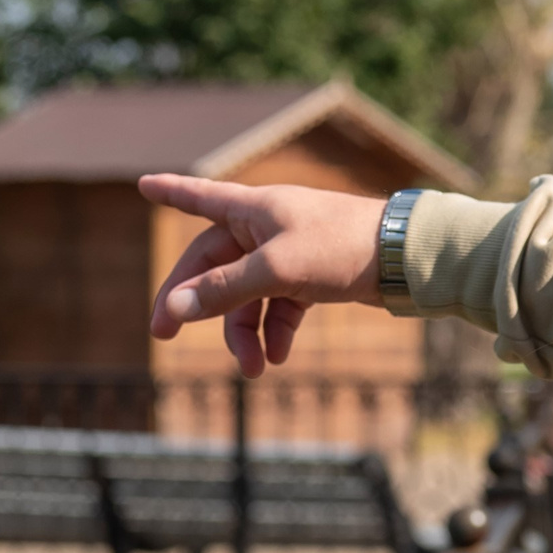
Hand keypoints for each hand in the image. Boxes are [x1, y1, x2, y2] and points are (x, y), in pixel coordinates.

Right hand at [139, 175, 388, 377]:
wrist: (407, 258)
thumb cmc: (342, 247)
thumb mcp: (277, 270)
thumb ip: (225, 289)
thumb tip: (177, 309)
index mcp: (254, 209)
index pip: (200, 197)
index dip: (171, 191)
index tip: (144, 183)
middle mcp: (268, 227)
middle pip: (214, 264)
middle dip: (196, 304)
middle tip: (163, 336)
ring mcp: (291, 252)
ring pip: (249, 294)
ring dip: (244, 331)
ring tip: (253, 369)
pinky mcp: (315, 276)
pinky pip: (281, 306)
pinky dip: (276, 331)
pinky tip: (278, 357)